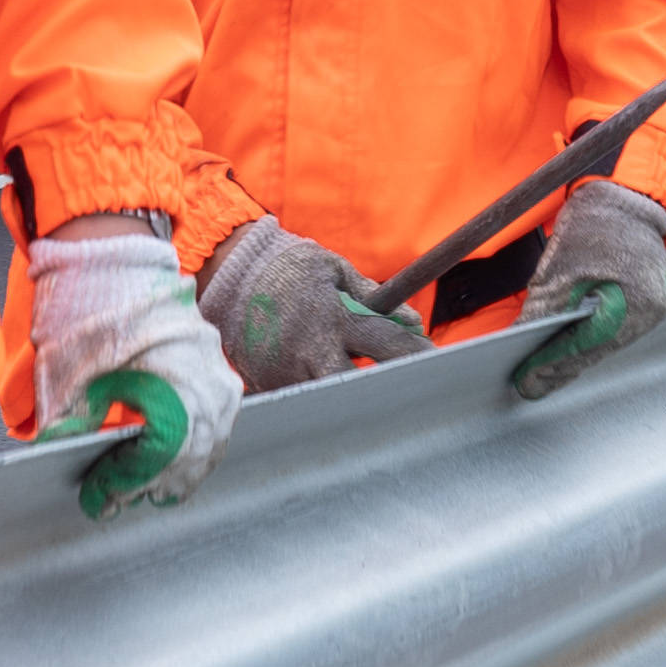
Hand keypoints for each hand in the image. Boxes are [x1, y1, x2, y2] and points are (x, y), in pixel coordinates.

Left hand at [27, 220, 247, 518]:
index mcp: (171, 385)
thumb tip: (76, 478)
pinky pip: (217, 424)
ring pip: (210, 445)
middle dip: (152, 486)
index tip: (96, 499)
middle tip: (117, 501)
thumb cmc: (87, 318)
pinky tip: (169, 461)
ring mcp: (220, 377)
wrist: (112, 266)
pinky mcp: (221, 371)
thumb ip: (73, 435)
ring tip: (144, 489)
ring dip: (178, 472)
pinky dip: (195, 449)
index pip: (155, 458)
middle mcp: (207, 384)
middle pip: (191, 460)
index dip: (123, 485)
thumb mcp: (67, 382)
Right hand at [199, 217, 428, 390]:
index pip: (388, 344)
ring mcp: (288, 371)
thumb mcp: (333, 270)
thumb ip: (372, 297)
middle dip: (381, 388)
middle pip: (359, 386)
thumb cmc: (290, 269)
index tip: (436, 361)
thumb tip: (412, 322)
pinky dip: (317, 393)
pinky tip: (324, 382)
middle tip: (400, 386)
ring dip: (349, 392)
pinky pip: (303, 397)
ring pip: (331, 397)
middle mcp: (312, 350)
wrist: (229, 278)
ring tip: (360, 382)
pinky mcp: (269, 383)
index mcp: (334, 317)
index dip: (416, 354)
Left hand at [504, 176, 665, 403]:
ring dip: (576, 358)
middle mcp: (651, 310)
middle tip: (531, 385)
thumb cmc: (597, 223)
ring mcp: (655, 309)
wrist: (629, 200)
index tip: (527, 380)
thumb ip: (542, 308)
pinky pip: (617, 333)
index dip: (550, 364)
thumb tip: (521, 339)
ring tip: (545, 373)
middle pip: (597, 351)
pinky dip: (592, 342)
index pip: (584, 344)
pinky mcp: (652, 305)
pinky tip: (571, 352)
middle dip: (561, 368)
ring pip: (607, 346)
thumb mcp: (559, 266)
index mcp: (631, 299)